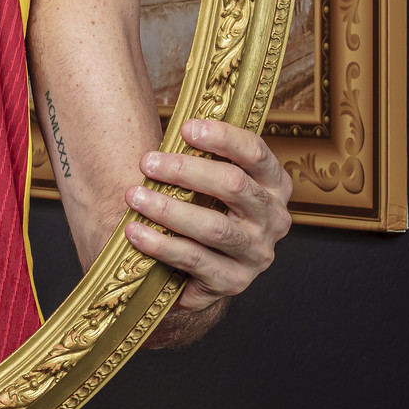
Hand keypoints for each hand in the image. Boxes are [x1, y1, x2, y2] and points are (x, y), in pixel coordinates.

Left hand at [122, 117, 292, 313]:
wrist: (208, 271)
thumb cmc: (208, 211)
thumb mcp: (215, 183)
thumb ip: (205, 158)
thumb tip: (175, 126)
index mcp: (275, 185)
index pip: (256, 152)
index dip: (222, 137)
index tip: (184, 128)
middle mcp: (274, 219)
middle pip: (233, 185)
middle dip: (185, 170)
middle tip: (147, 162)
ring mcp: (257, 254)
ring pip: (213, 227)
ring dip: (168, 209)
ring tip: (133, 196)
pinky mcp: (234, 282)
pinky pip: (195, 260)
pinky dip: (161, 245)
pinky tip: (135, 233)